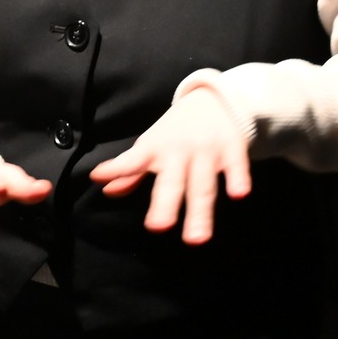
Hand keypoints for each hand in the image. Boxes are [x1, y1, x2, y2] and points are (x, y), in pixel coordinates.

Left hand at [88, 95, 250, 244]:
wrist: (213, 100)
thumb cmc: (175, 131)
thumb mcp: (151, 147)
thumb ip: (130, 171)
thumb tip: (106, 191)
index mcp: (154, 149)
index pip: (132, 160)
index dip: (117, 168)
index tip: (98, 177)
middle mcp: (179, 151)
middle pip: (171, 182)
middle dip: (165, 204)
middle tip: (157, 227)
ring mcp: (207, 151)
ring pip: (203, 185)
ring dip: (201, 211)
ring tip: (197, 238)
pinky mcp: (233, 148)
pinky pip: (237, 166)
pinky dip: (239, 178)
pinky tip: (239, 195)